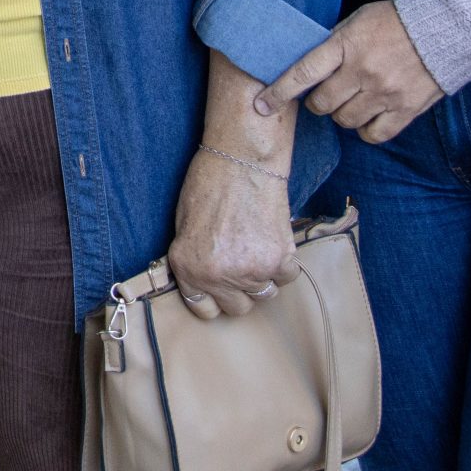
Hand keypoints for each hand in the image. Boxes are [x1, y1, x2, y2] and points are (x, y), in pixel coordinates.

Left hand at [164, 146, 298, 320]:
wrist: (241, 161)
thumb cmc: (208, 185)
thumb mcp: (184, 227)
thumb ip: (193, 261)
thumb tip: (204, 283)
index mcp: (188, 269)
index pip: (205, 310)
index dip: (214, 298)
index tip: (220, 288)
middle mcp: (218, 277)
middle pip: (238, 308)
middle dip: (240, 291)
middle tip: (241, 265)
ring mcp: (250, 272)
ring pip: (265, 294)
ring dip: (263, 277)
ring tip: (257, 247)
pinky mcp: (278, 260)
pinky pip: (286, 277)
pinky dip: (283, 264)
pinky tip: (273, 240)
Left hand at [257, 0, 440, 143]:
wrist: (445, 27)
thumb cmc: (396, 21)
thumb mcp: (357, 21)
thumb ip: (334, 45)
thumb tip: (310, 67)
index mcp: (346, 45)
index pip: (303, 73)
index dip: (279, 92)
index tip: (262, 106)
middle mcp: (362, 72)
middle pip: (322, 104)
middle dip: (318, 101)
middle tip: (328, 92)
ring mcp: (384, 93)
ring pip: (345, 120)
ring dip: (343, 114)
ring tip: (354, 99)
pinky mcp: (406, 109)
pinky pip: (373, 134)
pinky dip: (367, 129)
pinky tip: (370, 115)